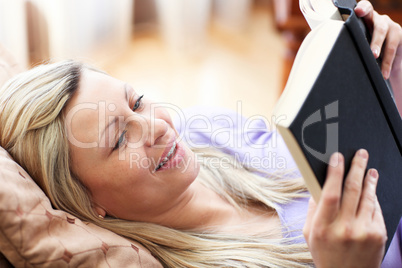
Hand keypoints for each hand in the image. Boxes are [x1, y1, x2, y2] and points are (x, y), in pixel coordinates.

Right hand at [303, 150, 386, 267]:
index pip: (330, 193)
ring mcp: (364, 232)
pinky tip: (371, 190)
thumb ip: (312, 209)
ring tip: (369, 169)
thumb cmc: (325, 254)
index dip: (334, 172)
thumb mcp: (309, 233)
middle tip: (360, 154)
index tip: (337, 157)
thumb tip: (317, 187)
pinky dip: (373, 197)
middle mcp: (344, 228)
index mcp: (322, 227)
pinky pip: (375, 209)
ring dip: (369, 179)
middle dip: (356, 167)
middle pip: (352, 190)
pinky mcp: (378, 235)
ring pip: (367, 197)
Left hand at [355, 0, 401, 78]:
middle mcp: (379, 20)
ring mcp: (391, 27)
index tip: (358, 11)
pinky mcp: (400, 35)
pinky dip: (388, 63)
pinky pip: (394, 49)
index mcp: (366, 18)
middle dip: (376, 41)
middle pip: (379, 28)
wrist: (384, 61)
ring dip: (383, 54)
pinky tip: (384, 73)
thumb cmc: (364, 50)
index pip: (366, 8)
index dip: (363, 8)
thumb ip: (353, 42)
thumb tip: (338, 56)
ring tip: (378, 65)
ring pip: (389, 40)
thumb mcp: (358, 44)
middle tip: (373, 54)